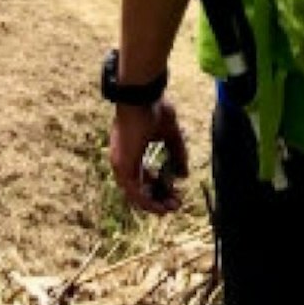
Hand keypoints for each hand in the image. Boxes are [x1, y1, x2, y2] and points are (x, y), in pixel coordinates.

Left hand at [110, 95, 189, 216]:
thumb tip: (183, 175)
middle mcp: (121, 161)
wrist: (141, 97)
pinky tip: (162, 206)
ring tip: (172, 208)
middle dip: (158, 199)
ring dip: (155, 203)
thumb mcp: (170, 135)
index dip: (158, 187)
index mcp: (130, 152)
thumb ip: (177, 154)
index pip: (142, 177)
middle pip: (138, 189)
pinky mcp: (123, 167)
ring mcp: (120, 165)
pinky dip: (148, 201)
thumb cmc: (153, 109)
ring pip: (136, 195)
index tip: (175, 192)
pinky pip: (135, 193)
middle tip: (176, 203)